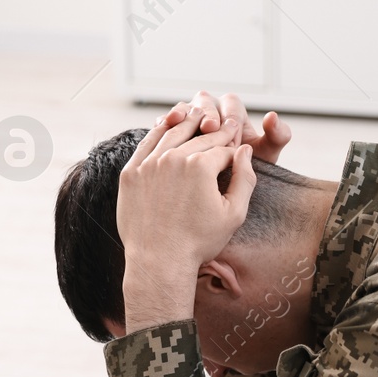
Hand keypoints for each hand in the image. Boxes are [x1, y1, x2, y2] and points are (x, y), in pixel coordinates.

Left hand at [117, 108, 255, 332]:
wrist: (159, 261)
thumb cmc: (199, 242)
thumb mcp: (234, 214)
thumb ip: (246, 178)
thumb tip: (246, 150)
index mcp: (201, 166)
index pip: (224, 148)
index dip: (235, 147)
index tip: (239, 143)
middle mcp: (173, 158)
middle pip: (200, 137)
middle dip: (216, 131)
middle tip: (226, 125)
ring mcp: (148, 163)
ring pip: (172, 133)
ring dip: (188, 122)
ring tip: (199, 116)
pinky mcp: (131, 172)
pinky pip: (147, 143)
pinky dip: (160, 132)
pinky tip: (168, 126)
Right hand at [160, 90, 291, 162]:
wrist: (217, 197)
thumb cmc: (243, 174)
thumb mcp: (265, 157)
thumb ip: (277, 136)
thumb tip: (272, 115)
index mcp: (234, 113)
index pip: (231, 106)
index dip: (230, 119)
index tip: (230, 138)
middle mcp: (211, 111)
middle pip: (206, 101)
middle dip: (207, 113)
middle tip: (208, 129)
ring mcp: (189, 120)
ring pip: (185, 108)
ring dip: (184, 115)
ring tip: (181, 123)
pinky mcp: (171, 130)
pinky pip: (166, 121)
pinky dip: (164, 123)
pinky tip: (164, 129)